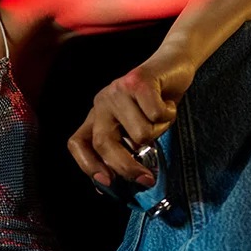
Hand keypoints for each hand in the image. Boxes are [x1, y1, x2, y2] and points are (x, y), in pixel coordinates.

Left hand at [67, 49, 194, 188]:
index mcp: (96, 116)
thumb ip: (125, 151)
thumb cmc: (156, 102)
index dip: (87, 165)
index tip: (106, 183)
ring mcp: (117, 91)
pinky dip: (168, 114)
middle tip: (146, 179)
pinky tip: (167, 102)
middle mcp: (101, 102)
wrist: (173, 65)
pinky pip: (155, 115)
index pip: (77, 143)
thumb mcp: (137, 129)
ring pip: (139, 133)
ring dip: (159, 130)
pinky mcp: (137, 81)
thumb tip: (111, 186)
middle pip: (104, 143)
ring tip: (161, 116)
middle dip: (126, 167)